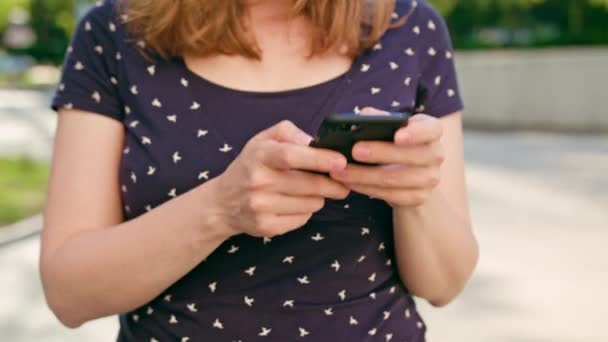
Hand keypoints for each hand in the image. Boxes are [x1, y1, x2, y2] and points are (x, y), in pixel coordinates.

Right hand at [212, 120, 349, 237]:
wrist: (223, 203)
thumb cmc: (250, 166)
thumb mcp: (261, 140)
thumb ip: (288, 132)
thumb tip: (313, 142)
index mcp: (259, 155)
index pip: (292, 156)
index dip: (320, 159)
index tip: (341, 161)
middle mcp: (258, 181)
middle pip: (309, 184)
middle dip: (333, 183)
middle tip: (344, 181)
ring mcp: (261, 206)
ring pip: (312, 203)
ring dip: (318, 196)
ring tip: (310, 190)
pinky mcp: (267, 227)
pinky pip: (303, 218)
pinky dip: (306, 211)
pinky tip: (295, 204)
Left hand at [329, 108, 443, 208]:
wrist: (411, 177)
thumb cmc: (395, 145)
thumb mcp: (391, 129)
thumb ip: (379, 120)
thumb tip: (364, 116)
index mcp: (431, 131)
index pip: (432, 129)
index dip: (416, 132)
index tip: (397, 135)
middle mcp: (436, 154)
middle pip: (412, 155)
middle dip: (381, 153)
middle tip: (354, 150)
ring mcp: (430, 179)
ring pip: (396, 178)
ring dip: (365, 175)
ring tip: (341, 171)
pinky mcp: (418, 198)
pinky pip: (390, 195)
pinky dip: (366, 188)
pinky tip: (349, 183)